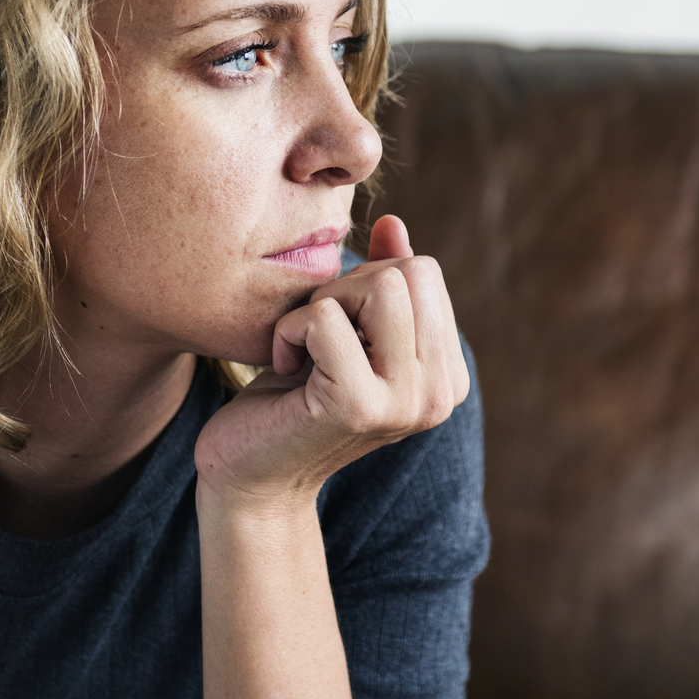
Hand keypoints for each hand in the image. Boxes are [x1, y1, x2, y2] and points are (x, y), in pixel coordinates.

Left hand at [194, 215, 468, 505]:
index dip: (366, 283)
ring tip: (305, 348)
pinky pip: (325, 318)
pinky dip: (290, 330)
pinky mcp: (359, 407)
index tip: (338, 331)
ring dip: (323, 304)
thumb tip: (393, 224)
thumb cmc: (292, 397)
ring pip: (380, 287)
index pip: (425, 272)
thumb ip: (380, 281)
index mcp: (447, 375)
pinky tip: (285, 367)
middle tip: (316, 337)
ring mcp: (405, 403)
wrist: (251, 475)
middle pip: (409, 272)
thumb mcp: (344, 330)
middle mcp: (440, 394)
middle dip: (348, 286)